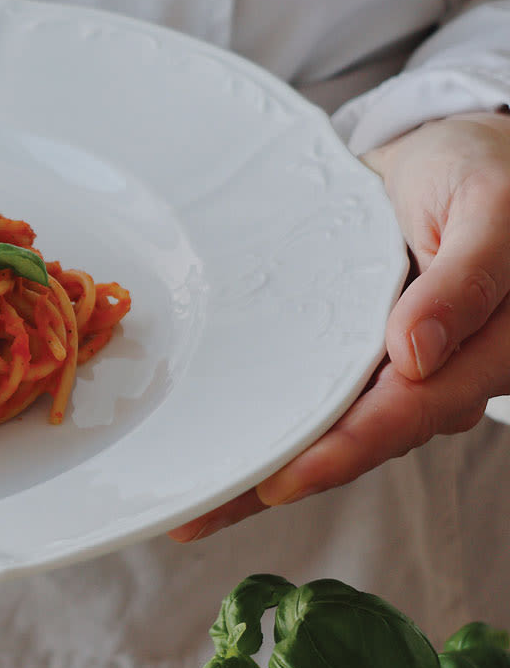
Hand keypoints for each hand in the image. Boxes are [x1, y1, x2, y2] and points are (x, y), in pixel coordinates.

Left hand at [170, 109, 509, 541]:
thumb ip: (465, 280)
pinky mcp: (362, 357)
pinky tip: (217, 450)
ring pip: (330, 429)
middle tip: (197, 510)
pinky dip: (270, 425)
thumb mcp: (489, 209)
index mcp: (488, 352)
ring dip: (263, 464)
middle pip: (357, 440)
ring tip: (188, 499)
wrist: (465, 157)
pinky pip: (316, 397)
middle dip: (277, 480)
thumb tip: (416, 354)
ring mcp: (398, 371)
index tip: (278, 481)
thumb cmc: (486, 173)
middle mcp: (440, 375)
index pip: (407, 412)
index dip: (341, 450)